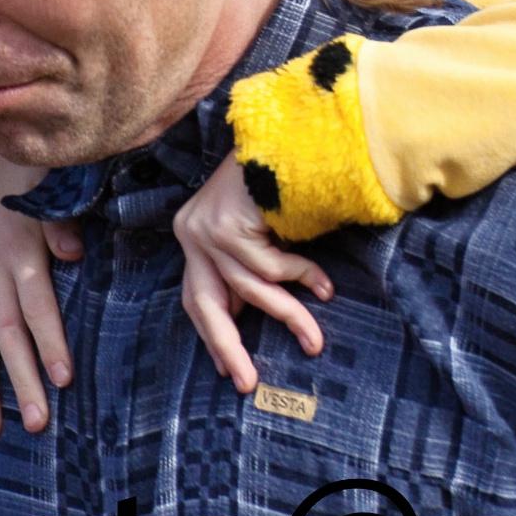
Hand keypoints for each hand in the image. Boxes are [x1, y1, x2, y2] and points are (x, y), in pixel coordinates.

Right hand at [0, 105, 82, 438]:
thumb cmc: (14, 160)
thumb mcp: (43, 180)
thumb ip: (59, 219)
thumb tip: (75, 253)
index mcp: (18, 252)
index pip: (36, 309)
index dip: (50, 343)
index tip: (63, 379)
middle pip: (6, 337)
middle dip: (22, 383)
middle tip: (37, 425)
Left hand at [172, 151, 333, 394]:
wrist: (287, 133)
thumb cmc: (277, 181)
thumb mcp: (255, 230)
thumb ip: (245, 266)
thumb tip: (248, 314)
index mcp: (193, 233)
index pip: (195, 297)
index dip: (213, 334)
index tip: (229, 369)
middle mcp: (192, 233)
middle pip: (204, 305)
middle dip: (227, 347)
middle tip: (247, 382)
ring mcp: (208, 229)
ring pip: (250, 290)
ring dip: (288, 318)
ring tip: (314, 341)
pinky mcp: (229, 225)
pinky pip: (270, 267)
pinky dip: (301, 278)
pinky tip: (323, 285)